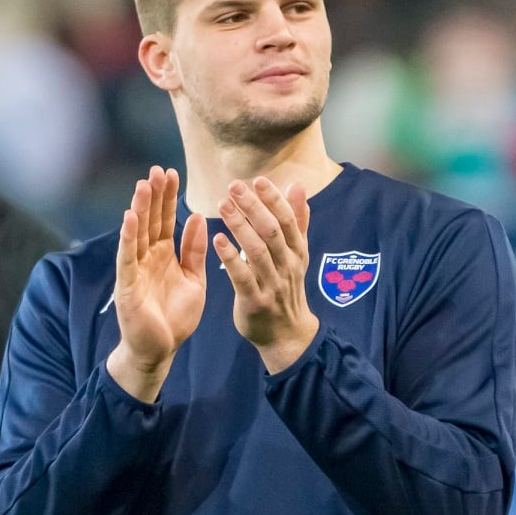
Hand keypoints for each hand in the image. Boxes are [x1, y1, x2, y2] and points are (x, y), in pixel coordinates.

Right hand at [106, 166, 206, 402]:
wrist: (161, 350)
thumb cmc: (175, 317)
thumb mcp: (193, 279)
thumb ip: (195, 250)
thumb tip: (198, 218)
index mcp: (165, 255)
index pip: (166, 220)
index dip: (168, 197)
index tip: (173, 173)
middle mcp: (147, 258)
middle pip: (150, 221)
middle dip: (154, 196)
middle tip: (157, 169)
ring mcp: (135, 270)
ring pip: (137, 235)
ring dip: (140, 209)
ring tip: (143, 185)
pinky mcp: (127, 286)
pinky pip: (127, 259)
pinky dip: (128, 239)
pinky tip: (129, 218)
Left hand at [213, 177, 318, 372]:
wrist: (286, 335)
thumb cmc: (287, 288)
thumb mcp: (297, 255)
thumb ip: (297, 220)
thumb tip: (298, 186)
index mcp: (297, 251)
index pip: (287, 220)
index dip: (273, 199)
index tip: (257, 180)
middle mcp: (287, 265)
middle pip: (272, 231)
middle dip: (254, 207)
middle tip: (234, 186)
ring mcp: (273, 284)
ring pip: (257, 251)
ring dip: (240, 226)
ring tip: (223, 205)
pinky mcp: (255, 301)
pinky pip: (243, 277)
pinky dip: (231, 257)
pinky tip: (217, 239)